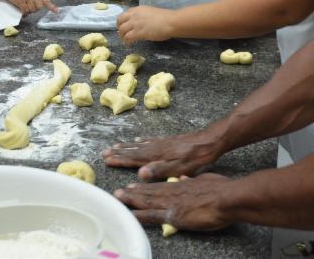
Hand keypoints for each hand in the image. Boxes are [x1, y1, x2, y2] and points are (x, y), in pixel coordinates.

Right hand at [0, 0, 57, 14]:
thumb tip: (35, 5)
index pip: (44, 0)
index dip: (51, 6)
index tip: (56, 11)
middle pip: (38, 8)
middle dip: (34, 10)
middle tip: (28, 8)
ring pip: (31, 10)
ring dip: (28, 12)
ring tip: (23, 9)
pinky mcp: (20, 1)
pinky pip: (25, 11)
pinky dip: (23, 13)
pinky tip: (21, 11)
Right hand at [104, 130, 222, 180]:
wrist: (209, 142)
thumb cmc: (194, 159)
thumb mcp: (178, 168)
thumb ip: (159, 170)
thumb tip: (140, 173)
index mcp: (156, 156)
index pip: (134, 158)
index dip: (120, 159)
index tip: (107, 159)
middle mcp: (156, 147)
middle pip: (134, 150)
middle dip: (119, 152)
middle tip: (105, 152)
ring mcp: (162, 143)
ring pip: (140, 144)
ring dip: (127, 146)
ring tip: (116, 145)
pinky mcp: (169, 140)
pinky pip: (150, 140)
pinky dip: (142, 140)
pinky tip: (139, 139)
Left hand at [114, 173, 231, 231]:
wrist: (226, 197)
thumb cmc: (220, 188)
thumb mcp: (204, 180)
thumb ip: (193, 181)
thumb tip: (186, 179)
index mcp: (180, 185)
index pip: (158, 186)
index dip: (144, 186)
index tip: (133, 185)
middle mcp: (172, 192)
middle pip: (148, 192)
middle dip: (132, 192)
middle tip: (118, 192)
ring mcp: (171, 203)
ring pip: (146, 201)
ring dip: (131, 200)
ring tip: (119, 198)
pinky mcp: (174, 215)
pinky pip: (152, 216)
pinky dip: (140, 215)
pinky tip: (130, 216)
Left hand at [117, 6, 175, 43]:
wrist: (171, 22)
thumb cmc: (165, 18)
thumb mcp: (150, 13)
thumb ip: (142, 16)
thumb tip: (140, 23)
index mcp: (137, 9)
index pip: (124, 14)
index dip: (122, 22)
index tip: (125, 27)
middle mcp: (134, 15)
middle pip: (120, 21)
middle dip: (120, 28)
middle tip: (123, 34)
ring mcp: (135, 23)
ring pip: (122, 30)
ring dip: (122, 36)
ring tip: (126, 41)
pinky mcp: (138, 32)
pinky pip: (127, 37)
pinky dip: (127, 41)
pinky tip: (130, 44)